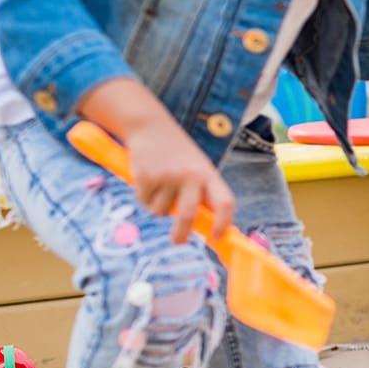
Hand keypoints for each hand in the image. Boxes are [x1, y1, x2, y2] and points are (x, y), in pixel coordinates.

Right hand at [123, 117, 233, 242]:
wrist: (150, 126)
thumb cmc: (177, 154)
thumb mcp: (196, 168)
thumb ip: (202, 193)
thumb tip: (206, 226)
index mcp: (209, 174)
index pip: (224, 202)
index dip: (224, 222)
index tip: (217, 237)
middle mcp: (191, 175)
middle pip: (188, 215)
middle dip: (181, 233)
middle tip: (177, 241)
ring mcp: (168, 176)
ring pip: (161, 211)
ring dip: (157, 206)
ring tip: (158, 185)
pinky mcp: (147, 177)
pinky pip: (145, 201)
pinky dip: (144, 197)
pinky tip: (146, 178)